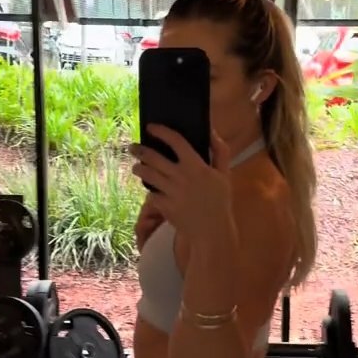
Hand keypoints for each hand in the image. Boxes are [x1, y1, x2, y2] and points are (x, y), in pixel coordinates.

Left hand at [130, 125, 231, 240]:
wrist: (212, 230)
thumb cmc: (219, 200)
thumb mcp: (224, 174)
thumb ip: (220, 151)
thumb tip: (211, 131)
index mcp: (196, 166)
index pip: (175, 141)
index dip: (161, 131)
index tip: (151, 127)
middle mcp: (181, 177)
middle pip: (153, 157)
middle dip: (139, 150)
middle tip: (133, 147)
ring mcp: (171, 192)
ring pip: (147, 174)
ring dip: (138, 168)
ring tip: (136, 167)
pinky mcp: (164, 206)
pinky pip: (150, 193)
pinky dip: (149, 189)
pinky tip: (148, 187)